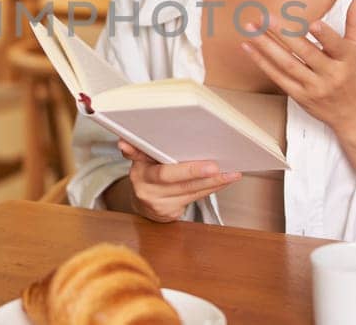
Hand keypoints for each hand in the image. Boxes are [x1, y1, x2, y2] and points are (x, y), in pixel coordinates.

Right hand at [116, 140, 240, 222]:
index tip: (162, 152)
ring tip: (231, 173)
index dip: (154, 157)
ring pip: (188, 190)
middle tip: (214, 167)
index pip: (146, 161)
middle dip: (193, 172)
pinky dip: (211, 188)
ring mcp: (158, 202)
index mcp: (139, 170)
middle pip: (170, 178)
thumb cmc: (148, 175)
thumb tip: (123, 143)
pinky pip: (195, 197)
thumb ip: (137, 150)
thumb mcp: (140, 161)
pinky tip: (225, 181)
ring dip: (212, 182)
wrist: (143, 204)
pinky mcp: (170, 212)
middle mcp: (145, 187)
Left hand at [240, 0, 355, 142]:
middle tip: (265, 17)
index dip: (325, 36)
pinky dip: (263, 62)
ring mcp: (314, 87)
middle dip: (284, 34)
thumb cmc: (355, 74)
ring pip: (288, 64)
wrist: (353, 113)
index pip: (336, 46)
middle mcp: (331, 74)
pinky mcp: (300, 96)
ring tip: (251, 29)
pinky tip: (249, 47)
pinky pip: (279, 78)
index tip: (313, 23)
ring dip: (267, 46)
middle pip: (305, 53)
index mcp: (347, 59)